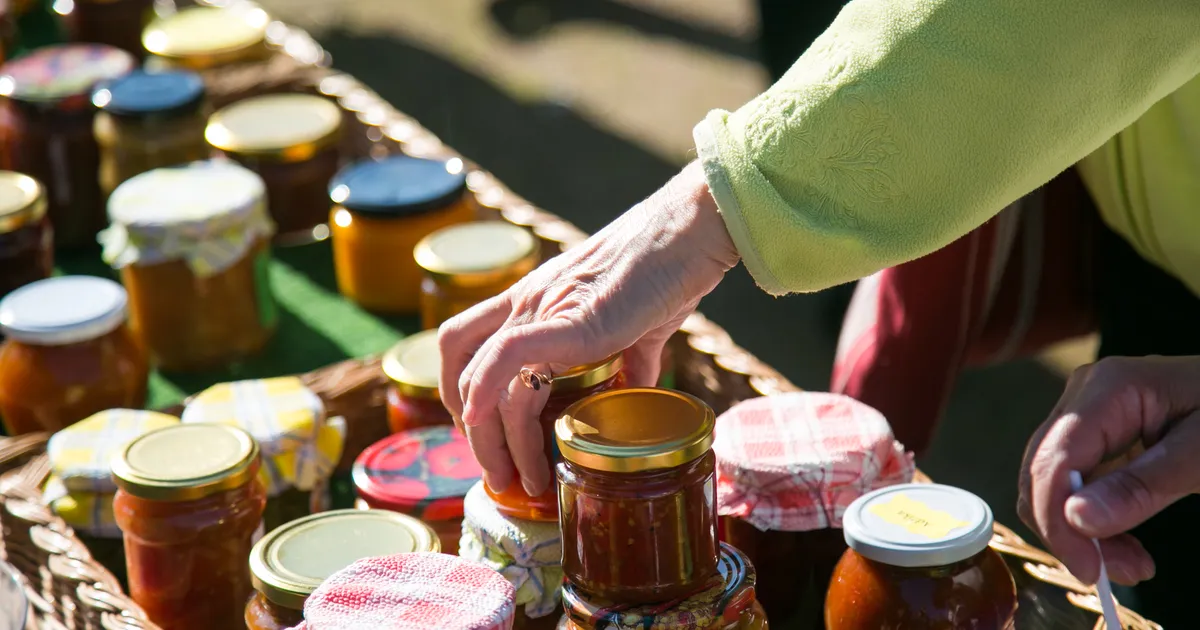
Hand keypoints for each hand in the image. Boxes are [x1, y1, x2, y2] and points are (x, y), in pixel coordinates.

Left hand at [438, 161, 737, 495]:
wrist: (692, 231)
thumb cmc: (670, 270)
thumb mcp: (638, 324)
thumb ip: (630, 361)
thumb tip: (636, 398)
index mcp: (534, 301)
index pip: (465, 348)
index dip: (464, 397)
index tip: (490, 441)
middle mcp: (525, 302)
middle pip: (461, 372)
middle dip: (475, 436)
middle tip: (502, 478)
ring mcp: (540, 307)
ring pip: (482, 380)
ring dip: (493, 441)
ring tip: (525, 480)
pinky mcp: (569, 320)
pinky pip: (505, 356)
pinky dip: (486, 393)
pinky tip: (489, 427)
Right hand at [1017, 355, 1199, 585]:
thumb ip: (1143, 486)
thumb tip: (1077, 518)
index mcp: (1108, 389)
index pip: (1054, 459)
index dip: (1057, 518)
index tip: (1089, 569)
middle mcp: (1082, 398)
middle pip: (1042, 473)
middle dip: (1069, 530)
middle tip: (1119, 573)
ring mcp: (1084, 415)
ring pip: (1051, 485)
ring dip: (1079, 531)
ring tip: (1131, 563)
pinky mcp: (1094, 437)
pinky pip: (1072, 485)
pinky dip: (1091, 520)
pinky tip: (1123, 542)